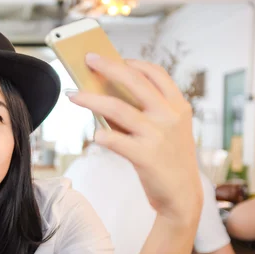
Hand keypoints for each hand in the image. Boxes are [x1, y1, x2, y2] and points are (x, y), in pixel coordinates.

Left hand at [68, 54, 201, 223]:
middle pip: (134, 82)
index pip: (155, 73)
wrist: (182, 196)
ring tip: (72, 95)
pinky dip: (102, 136)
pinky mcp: (146, 157)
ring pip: (117, 109)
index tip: (111, 57)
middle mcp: (169, 116)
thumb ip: (142, 113)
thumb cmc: (167, 160)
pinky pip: (116, 141)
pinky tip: (94, 135)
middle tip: (87, 59)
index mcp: (177, 106)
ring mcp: (158, 136)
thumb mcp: (165, 131)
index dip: (132, 62)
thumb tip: (104, 95)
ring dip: (91, 100)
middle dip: (108, 67)